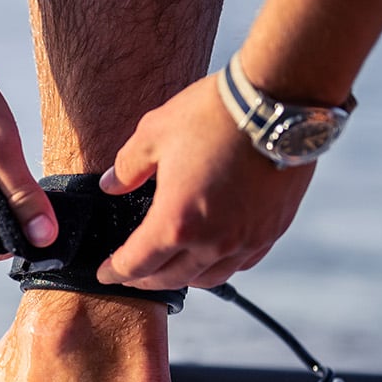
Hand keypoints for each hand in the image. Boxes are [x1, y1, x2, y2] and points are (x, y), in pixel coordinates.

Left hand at [96, 73, 315, 289]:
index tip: (104, 274)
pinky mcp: (273, 229)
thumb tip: (110, 186)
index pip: (136, 264)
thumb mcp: (153, 133)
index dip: (114, 272)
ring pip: (209, 278)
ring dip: (184, 277)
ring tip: (171, 267)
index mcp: (176, 222)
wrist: (277, 101)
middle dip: (146, 280)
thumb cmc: (212, 114)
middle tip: (132, 275)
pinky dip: (221, 265)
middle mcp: (213, 241)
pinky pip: (243, 263)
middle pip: (171, 279)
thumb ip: (127, 168)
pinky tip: (213, 254)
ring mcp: (247, 239)